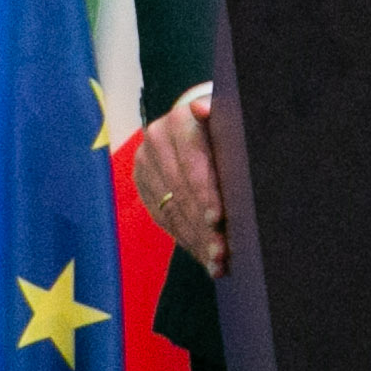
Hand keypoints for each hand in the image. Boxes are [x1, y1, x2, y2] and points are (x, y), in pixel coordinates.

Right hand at [134, 87, 227, 277]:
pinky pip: (163, 217)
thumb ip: (221, 119)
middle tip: (221, 252)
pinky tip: (202, 255)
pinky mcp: (143, 183)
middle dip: (202, 225)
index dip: (205, 192)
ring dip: (195, 239)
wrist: (196, 123)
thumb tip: (202, 108)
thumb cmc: (223, 127)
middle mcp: (156, 140)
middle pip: (180, 191)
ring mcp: (145, 163)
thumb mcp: (228, 121)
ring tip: (216, 262)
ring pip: (170, 209)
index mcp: (179, 121)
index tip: (218, 218)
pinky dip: (185, 239)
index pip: (192, 162)